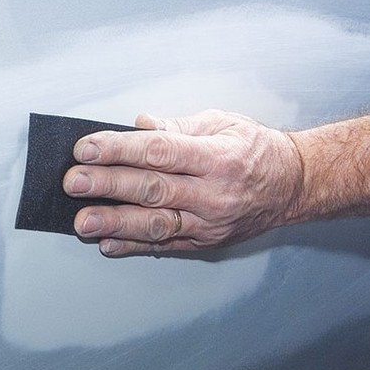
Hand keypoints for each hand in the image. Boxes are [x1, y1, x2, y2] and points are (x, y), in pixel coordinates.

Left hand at [63, 109, 305, 256]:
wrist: (295, 186)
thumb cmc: (257, 150)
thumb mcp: (224, 123)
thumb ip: (179, 125)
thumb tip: (140, 125)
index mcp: (216, 156)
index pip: (160, 152)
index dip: (120, 150)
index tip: (87, 147)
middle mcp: (213, 192)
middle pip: (153, 188)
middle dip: (108, 185)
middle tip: (74, 182)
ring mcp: (209, 222)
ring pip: (156, 224)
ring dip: (115, 222)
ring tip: (82, 221)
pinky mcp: (206, 242)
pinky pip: (165, 246)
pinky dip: (133, 246)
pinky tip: (107, 243)